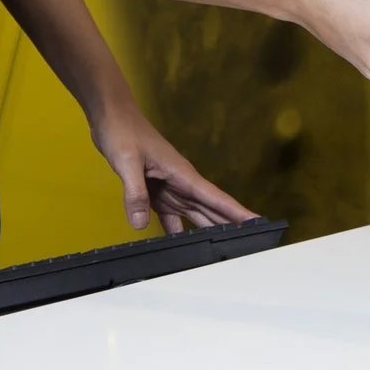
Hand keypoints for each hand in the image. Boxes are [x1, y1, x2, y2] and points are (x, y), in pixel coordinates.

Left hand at [92, 107, 257, 233]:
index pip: (216, 197)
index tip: (257, 223)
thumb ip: (135, 193)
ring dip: (208, 231)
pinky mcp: (156, 193)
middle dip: (230, 226)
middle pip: (211, 210)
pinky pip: (170, 217)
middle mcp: (181, 184)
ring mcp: (170, 189)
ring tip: (222, 252)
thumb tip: (140, 225)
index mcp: (182, 174)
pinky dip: (176, 232)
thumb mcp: (127, 162)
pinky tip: (179, 247)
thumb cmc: (123, 132)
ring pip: (195, 215)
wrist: (112, 117)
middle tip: (249, 245)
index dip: (237, 212)